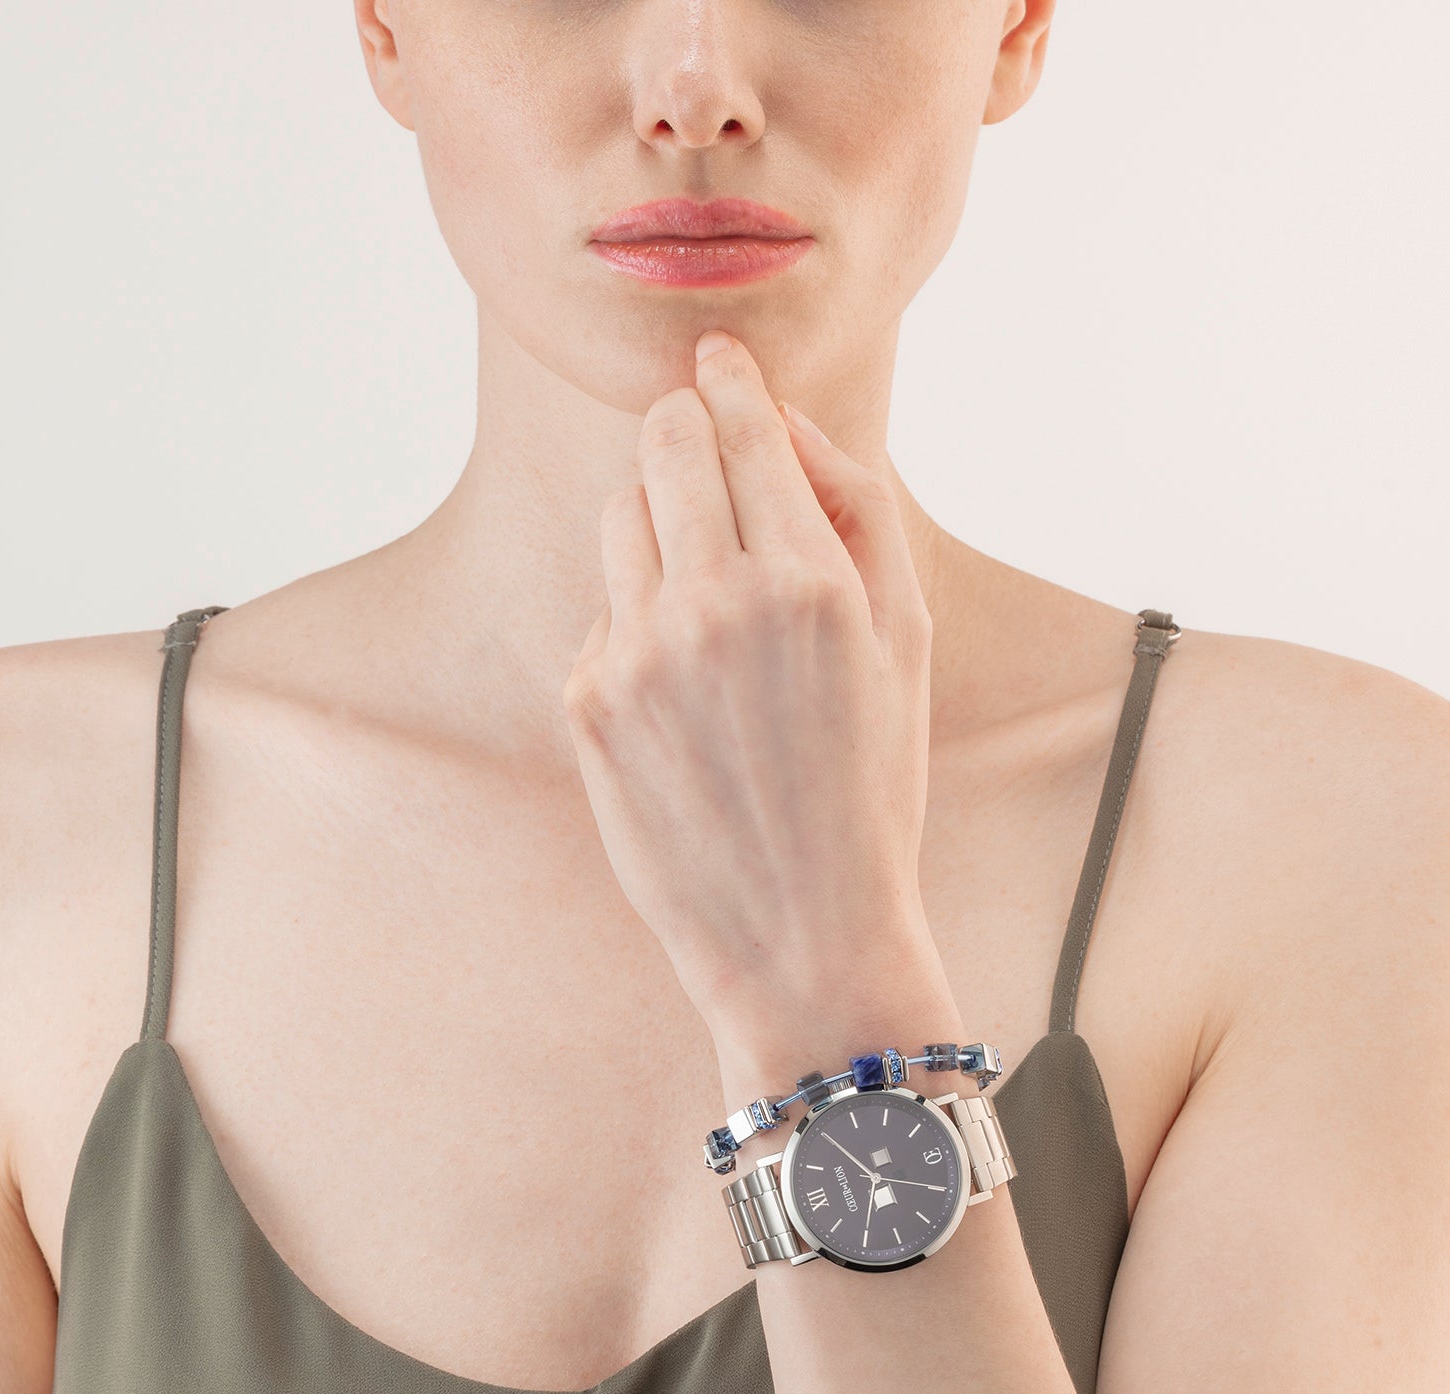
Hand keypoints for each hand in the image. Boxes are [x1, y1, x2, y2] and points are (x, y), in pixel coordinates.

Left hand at [562, 329, 938, 1058]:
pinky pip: (603, 609)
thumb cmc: (871, 783)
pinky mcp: (590, 701)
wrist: (803, 931)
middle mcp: (716, 603)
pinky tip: (682, 683)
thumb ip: (857, 511)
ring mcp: (640, 653)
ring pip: (622, 518)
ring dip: (658, 522)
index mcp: (810, 580)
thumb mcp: (907, 643)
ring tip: (707, 589)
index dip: (728, 379)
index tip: (716, 357)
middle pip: (661, 446)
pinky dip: (637, 617)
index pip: (741, 426)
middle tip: (701, 444)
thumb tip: (784, 424)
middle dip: (683, 430)